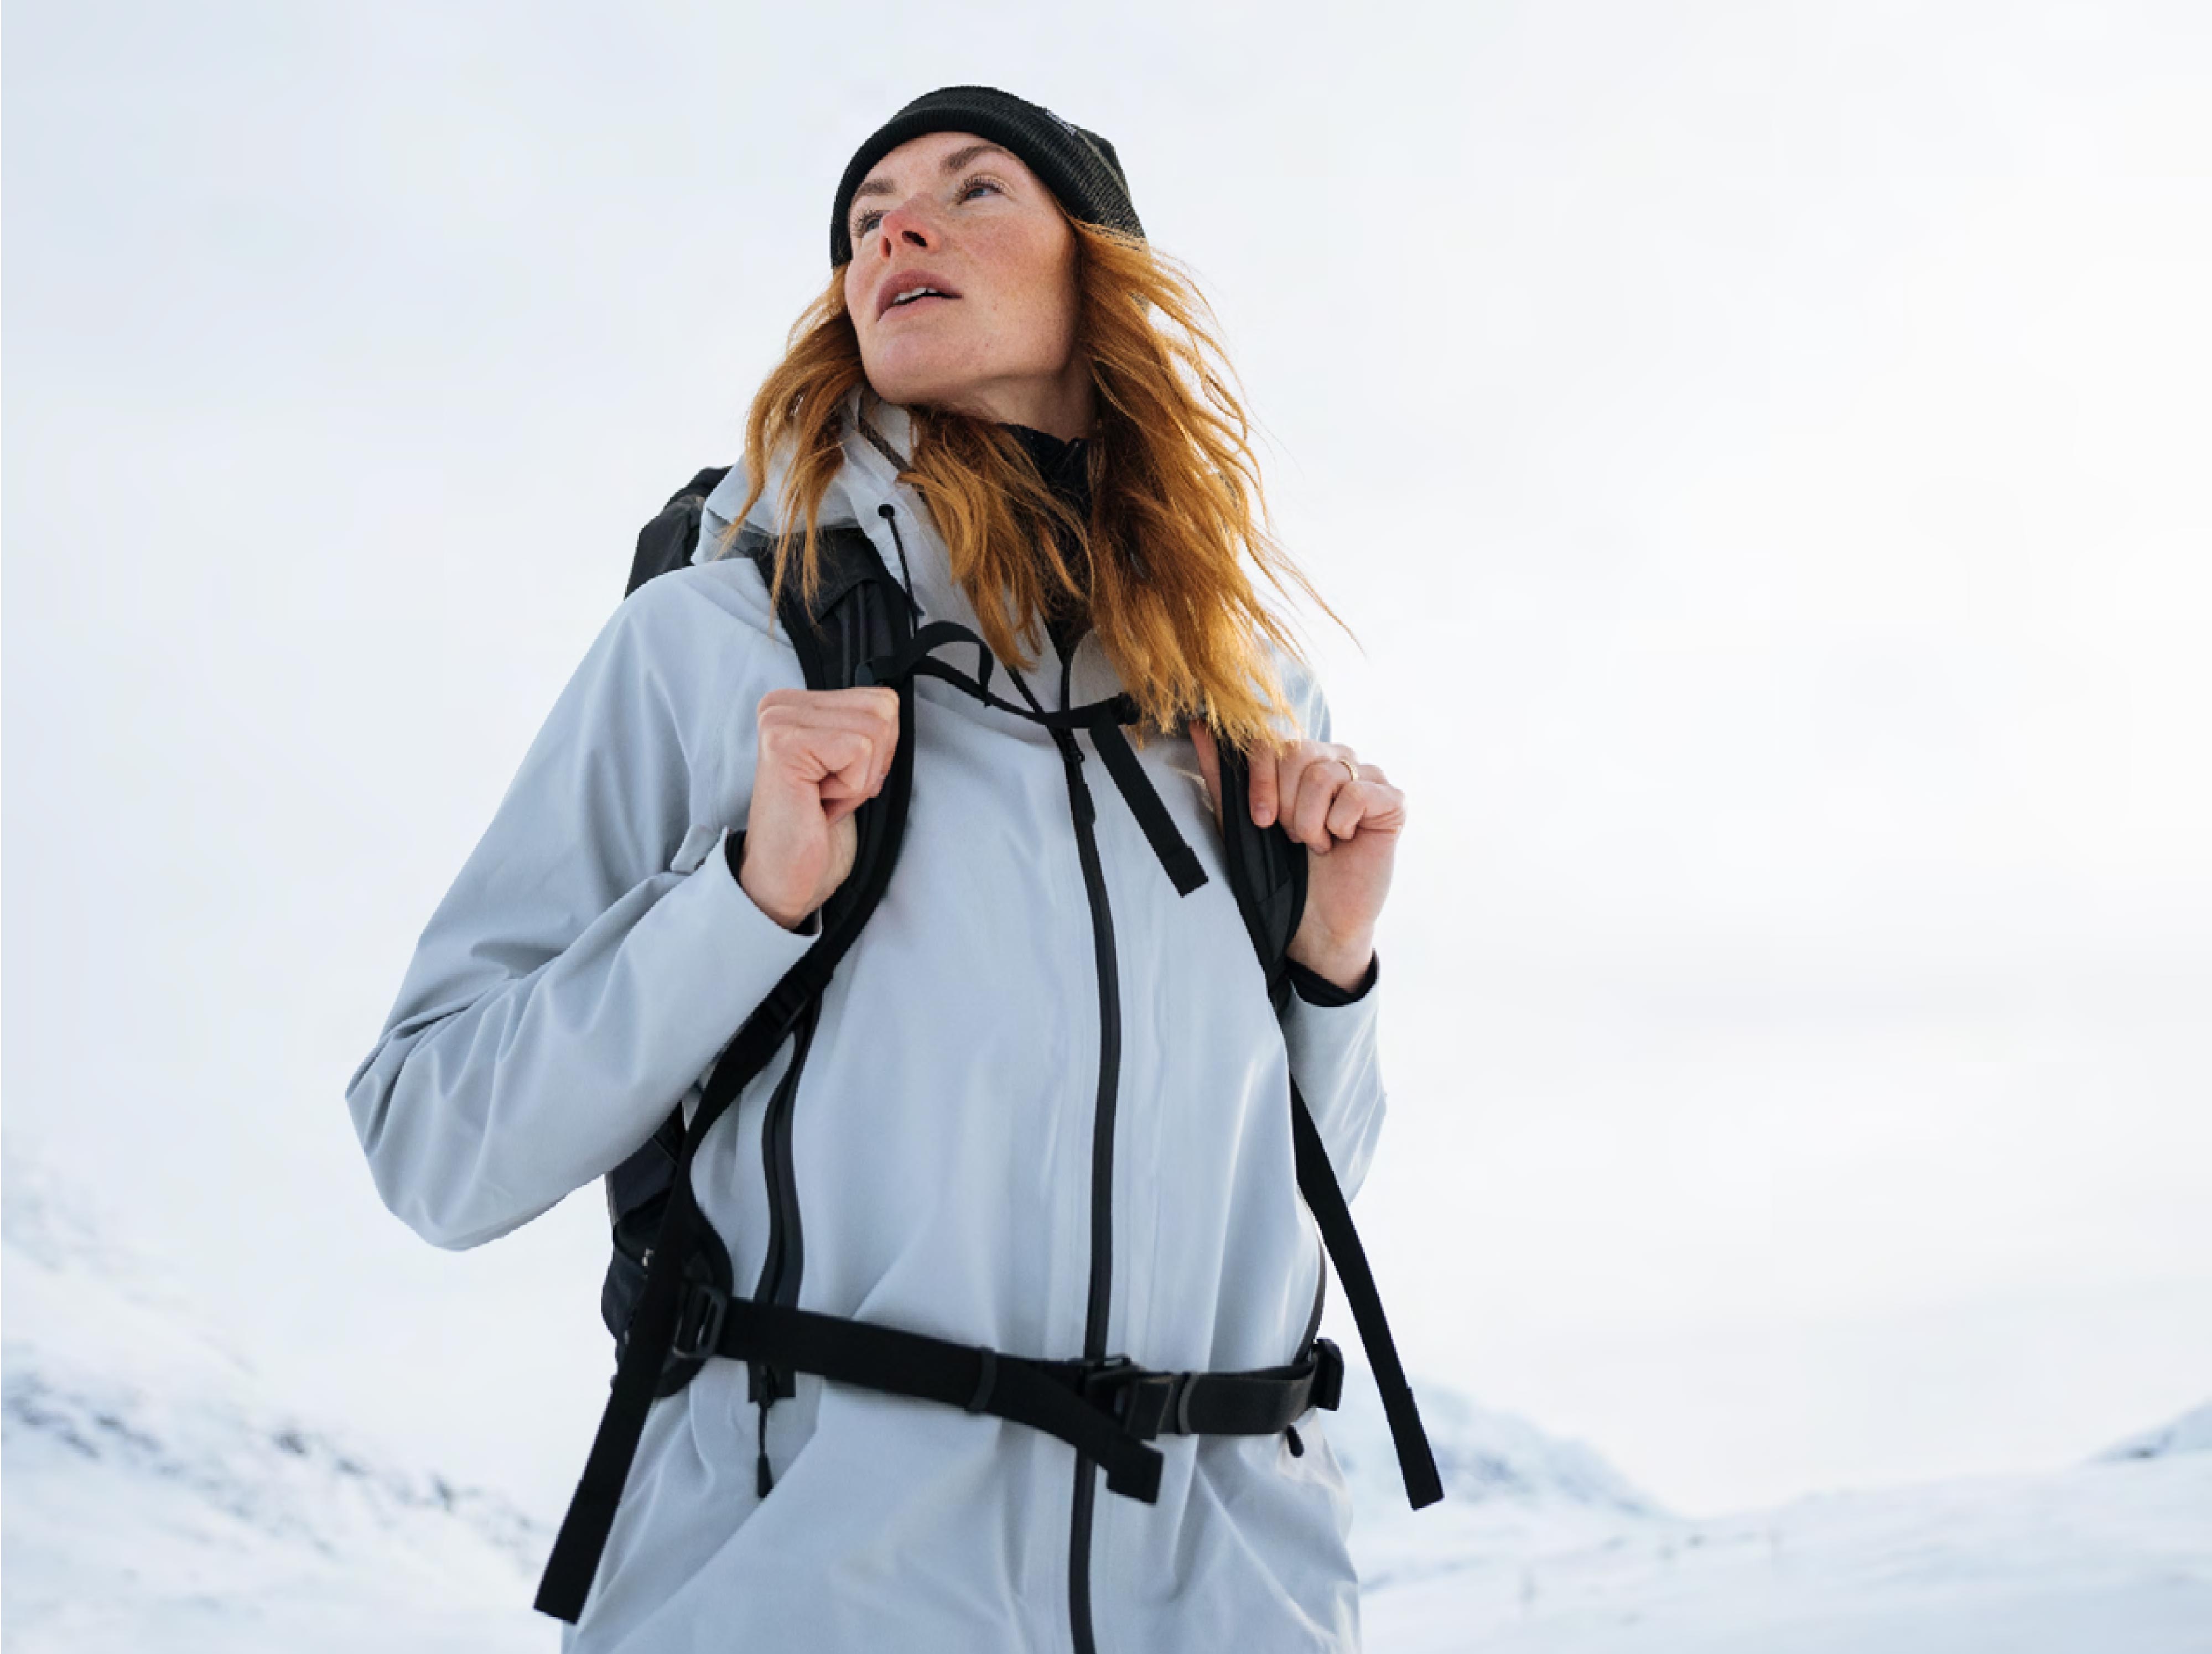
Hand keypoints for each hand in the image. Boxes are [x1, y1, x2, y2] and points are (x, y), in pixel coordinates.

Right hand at [740, 686, 900, 928]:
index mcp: (796, 704)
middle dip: (872, 763)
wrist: (785, 876)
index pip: (881, 699)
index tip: (840, 779)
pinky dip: (852, 788)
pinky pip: (859, 750)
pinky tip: (818, 801)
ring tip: (823, 797)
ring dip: (860, 778)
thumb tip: (893, 705)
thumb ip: (865, 728)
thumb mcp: (850, 765)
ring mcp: (779, 721)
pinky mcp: (784, 744)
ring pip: (875, 730)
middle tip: (832, 791)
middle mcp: (781, 705)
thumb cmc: (817, 826)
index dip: (879, 751)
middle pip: (882, 709)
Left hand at [1189, 723, 1404, 990]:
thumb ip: (1223, 774)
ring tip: (1316, 843)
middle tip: (1293, 837)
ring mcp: (1369, 777)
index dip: (1260, 778)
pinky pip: (1357, 794)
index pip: (1274, 738)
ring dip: (1310, 821)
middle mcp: (1338, 759)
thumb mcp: (1243, 820)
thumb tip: (1198, 726)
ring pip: (1325, 774)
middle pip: (1298, 752)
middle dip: (1285, 804)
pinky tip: (1341, 842)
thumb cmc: (1281, 870)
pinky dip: (1339, 826)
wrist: (1315, 920)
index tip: (1260, 820)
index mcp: (1303, 758)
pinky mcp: (1393, 801)